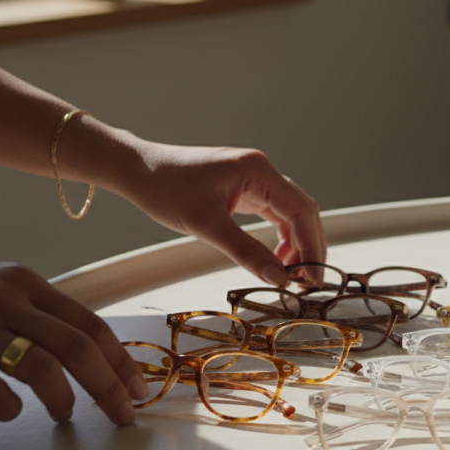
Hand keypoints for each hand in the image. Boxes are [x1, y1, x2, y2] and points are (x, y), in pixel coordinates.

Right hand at [0, 259, 146, 424]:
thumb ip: (32, 313)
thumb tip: (84, 352)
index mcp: (23, 283)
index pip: (89, 325)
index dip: (120, 361)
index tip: (138, 390)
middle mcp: (2, 300)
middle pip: (77, 347)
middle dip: (109, 386)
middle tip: (123, 416)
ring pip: (41, 367)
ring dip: (65, 399)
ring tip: (65, 415)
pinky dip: (9, 407)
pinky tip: (9, 411)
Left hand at [119, 143, 325, 285]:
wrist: (136, 169)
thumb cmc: (165, 187)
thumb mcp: (207, 225)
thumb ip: (246, 251)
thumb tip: (278, 277)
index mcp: (258, 171)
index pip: (300, 210)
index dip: (311, 245)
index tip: (313, 276)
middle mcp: (261, 171)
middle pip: (302, 210)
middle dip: (308, 245)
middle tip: (308, 279)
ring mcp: (254, 178)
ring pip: (290, 212)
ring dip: (295, 242)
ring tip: (290, 272)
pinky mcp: (244, 188)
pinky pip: (274, 212)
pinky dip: (280, 235)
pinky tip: (275, 256)